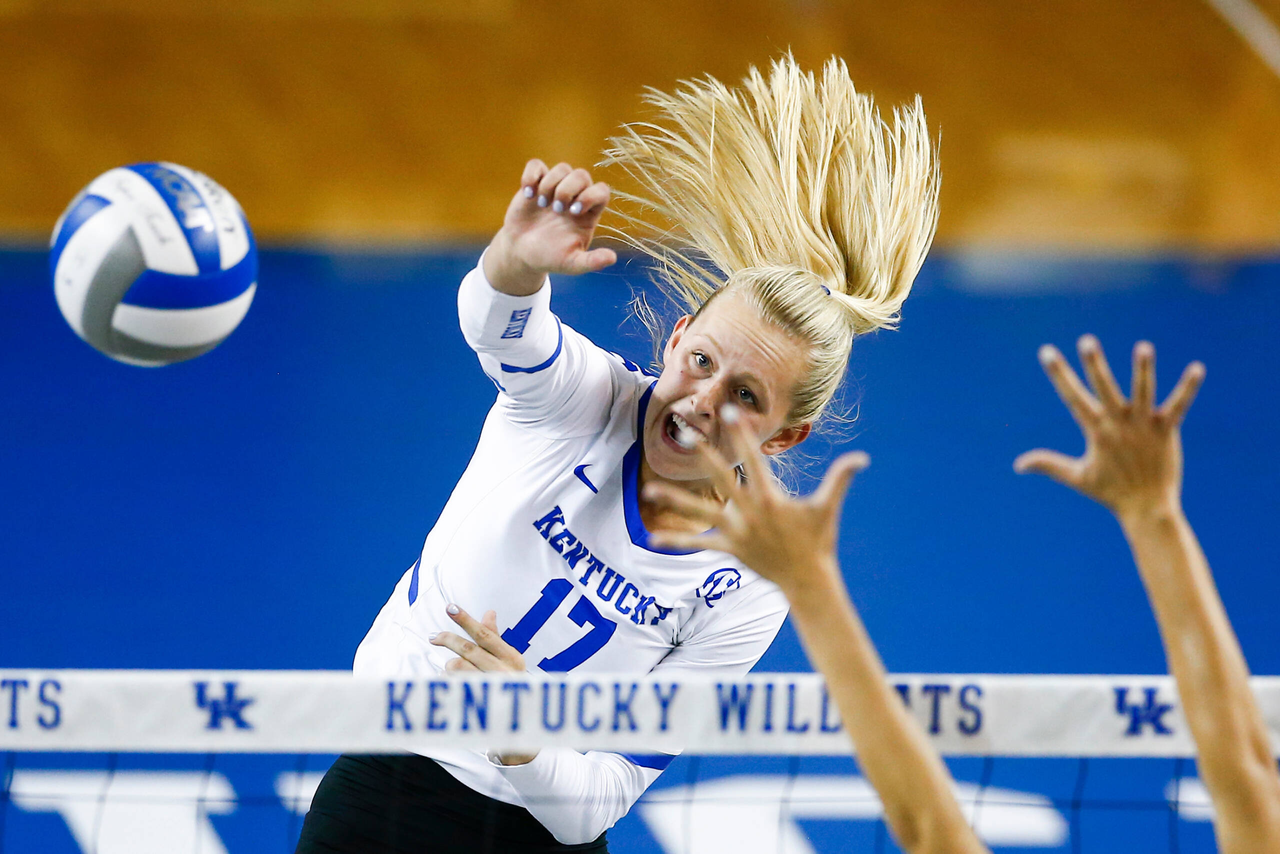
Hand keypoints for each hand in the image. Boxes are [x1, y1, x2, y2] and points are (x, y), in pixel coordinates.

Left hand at [430, 604, 535, 764]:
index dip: (466, 620)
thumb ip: (496, 639)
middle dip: (447, 639)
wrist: (519, 729)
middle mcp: (504, 672)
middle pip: (468, 649)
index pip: (485, 635)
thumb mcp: (509, 663)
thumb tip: (489, 612)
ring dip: (449, 666)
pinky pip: (451, 685)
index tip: (450, 607)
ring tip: (452, 671)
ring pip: (457, 667)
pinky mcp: (478, 704)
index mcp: (513, 658)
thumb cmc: (510, 687)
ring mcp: (491, 689)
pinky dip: (447, 682)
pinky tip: (451, 686)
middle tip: (433, 637)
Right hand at [484, 160, 616, 293]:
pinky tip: (528, 194)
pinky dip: (531, 175)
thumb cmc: (551, 257)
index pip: (601, 191)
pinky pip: (536, 165)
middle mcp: (574, 196)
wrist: (522, 253)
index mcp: (588, 212)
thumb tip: (612, 258)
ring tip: (541, 204)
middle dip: (568, 189)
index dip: (590, 196)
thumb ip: (592, 261)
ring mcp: (555, 187)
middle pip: (582, 175)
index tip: (573, 212)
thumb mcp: (572, 264)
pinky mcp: (535, 183)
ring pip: (562, 168)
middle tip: (556, 209)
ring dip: (550, 184)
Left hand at [643, 405, 868, 597]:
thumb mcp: (828, 508)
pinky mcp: (730, 549)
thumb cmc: (818, 541)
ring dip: (675, 501)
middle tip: (687, 434)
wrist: (807, 580)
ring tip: (650, 491)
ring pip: (701, 512)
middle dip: (704, 455)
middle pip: (721, 477)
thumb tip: (863, 458)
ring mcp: (737, 531)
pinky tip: (655, 539)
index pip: (752, 459)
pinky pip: (700, 544)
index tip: (731, 412)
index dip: (742, 435)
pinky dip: (679, 542)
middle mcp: (749, 512)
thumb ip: (841, 479)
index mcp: (769, 498)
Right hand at [1014, 335, 1204, 520]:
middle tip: (1086, 340)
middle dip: (1094, 364)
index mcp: (1096, 431)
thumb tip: (1018, 465)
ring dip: (1143, 369)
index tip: (1046, 352)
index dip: (1058, 373)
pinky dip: (1188, 388)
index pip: (1072, 397)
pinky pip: (1179, 405)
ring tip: (1143, 347)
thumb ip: (1048, 465)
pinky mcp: (1167, 430)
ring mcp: (1144, 426)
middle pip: (1104, 388)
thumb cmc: (1111, 492)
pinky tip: (1197, 368)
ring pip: (1143, 391)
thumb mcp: (1077, 477)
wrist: (1147, 508)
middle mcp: (1118, 424)